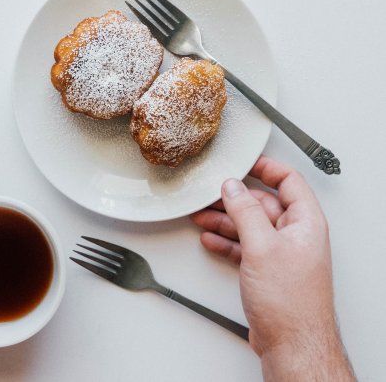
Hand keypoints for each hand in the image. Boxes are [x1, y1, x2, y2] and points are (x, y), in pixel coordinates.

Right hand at [191, 156, 354, 380]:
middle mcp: (294, 234)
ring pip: (249, 225)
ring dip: (225, 220)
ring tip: (201, 215)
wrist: (291, 344)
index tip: (244, 162)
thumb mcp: (262, 246)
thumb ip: (244, 211)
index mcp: (304, 222)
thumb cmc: (291, 302)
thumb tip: (232, 187)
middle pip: (262, 204)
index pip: (289, 181)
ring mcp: (280, 253)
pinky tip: (210, 239)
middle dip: (234, 198)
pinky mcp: (266, 270)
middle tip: (211, 193)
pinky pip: (244, 246)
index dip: (266, 167)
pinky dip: (226, 241)